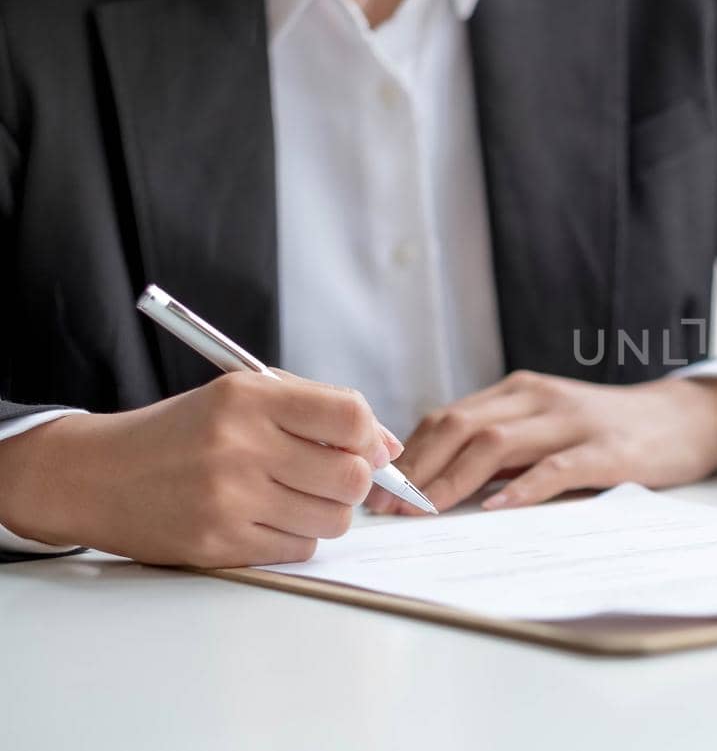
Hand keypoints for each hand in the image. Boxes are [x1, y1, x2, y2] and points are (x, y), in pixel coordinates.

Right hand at [0, 371, 401, 566]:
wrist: (97, 476)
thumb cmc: (183, 432)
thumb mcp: (241, 397)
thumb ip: (319, 411)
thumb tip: (389, 448)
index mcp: (247, 399)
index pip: (349, 415)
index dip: (369, 435)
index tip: (363, 445)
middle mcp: (239, 447)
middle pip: (351, 476)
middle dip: (353, 479)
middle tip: (330, 475)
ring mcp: (229, 500)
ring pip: (334, 519)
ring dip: (327, 511)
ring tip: (293, 496)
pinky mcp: (220, 543)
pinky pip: (299, 548)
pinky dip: (296, 536)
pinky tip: (266, 517)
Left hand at [370, 372, 716, 513]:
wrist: (685, 419)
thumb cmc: (610, 430)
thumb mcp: (549, 425)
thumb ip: (504, 444)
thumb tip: (438, 481)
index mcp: (519, 392)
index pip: (447, 417)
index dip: (407, 453)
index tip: (378, 489)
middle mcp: (539, 398)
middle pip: (460, 426)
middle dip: (416, 469)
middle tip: (387, 508)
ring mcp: (573, 422)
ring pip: (496, 444)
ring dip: (452, 480)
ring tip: (425, 512)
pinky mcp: (607, 450)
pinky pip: (555, 468)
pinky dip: (522, 488)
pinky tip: (496, 507)